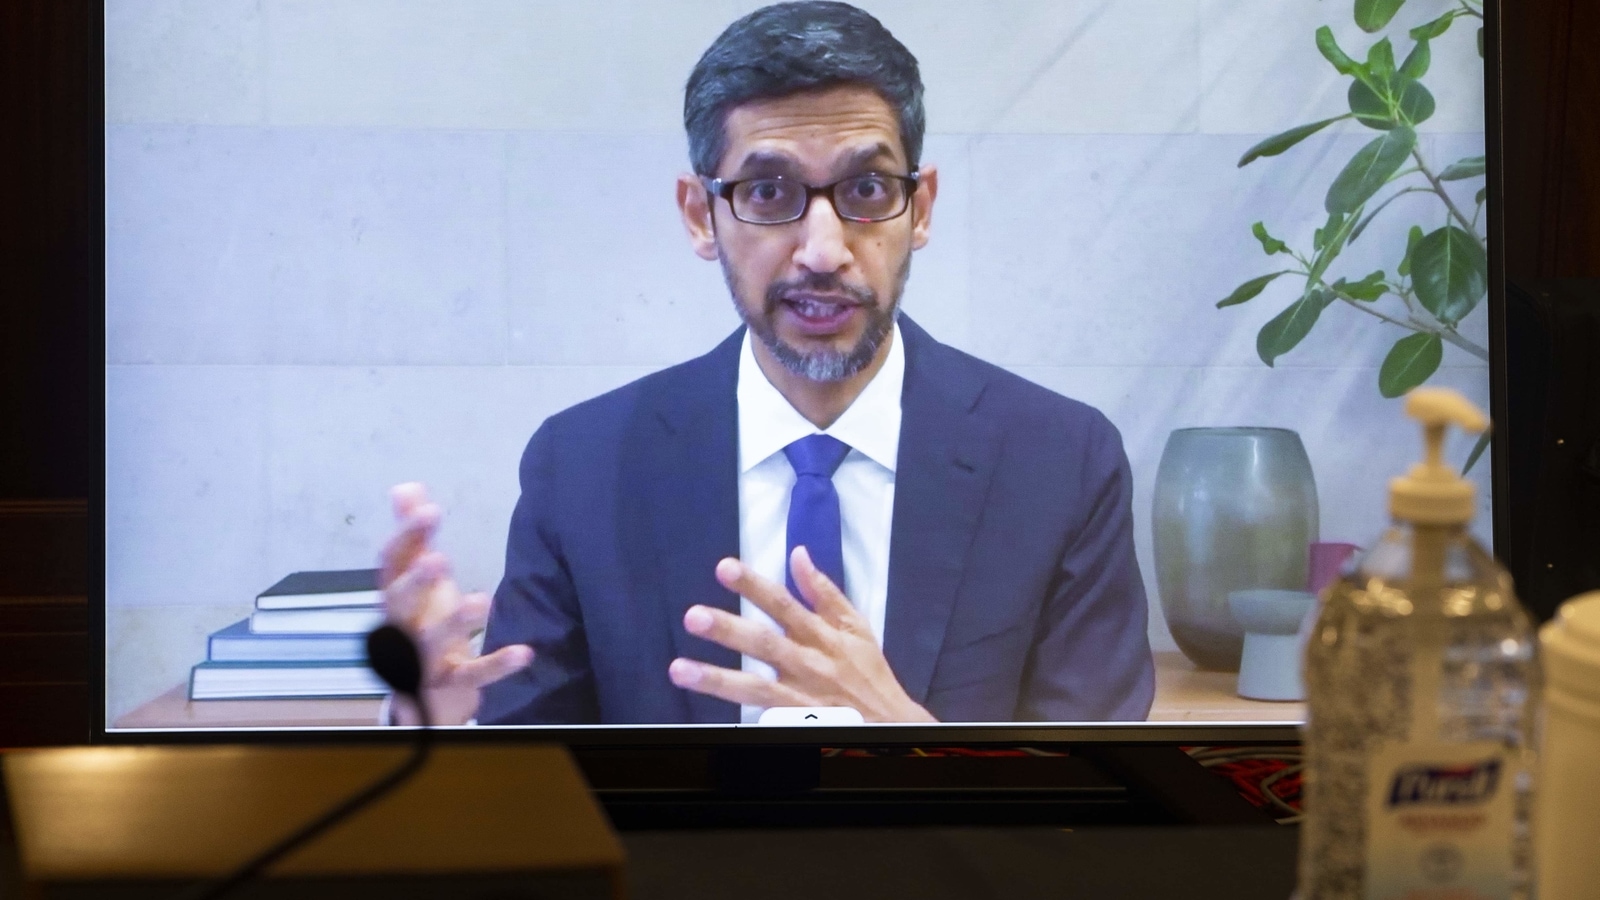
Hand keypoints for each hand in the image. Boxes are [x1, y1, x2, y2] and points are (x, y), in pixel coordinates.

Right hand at [379, 483, 532, 724]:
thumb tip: (405, 487)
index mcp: (395, 595)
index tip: (431, 510)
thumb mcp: (419, 577)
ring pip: (431, 641)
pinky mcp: (451, 684)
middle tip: (438, 559)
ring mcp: (424, 658)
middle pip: (399, 604)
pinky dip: (497, 665)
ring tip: (482, 602)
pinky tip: (525, 652)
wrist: (424, 689)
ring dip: (455, 622)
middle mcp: (401, 626)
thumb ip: (415, 536)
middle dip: (416, 582)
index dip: (407, 537)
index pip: (391, 563)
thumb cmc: (423, 619)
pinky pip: (473, 675)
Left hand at [667, 547, 936, 722]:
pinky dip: (738, 708)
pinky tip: (707, 700)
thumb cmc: (869, 672)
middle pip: (764, 643)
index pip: (782, 604)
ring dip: (715, 678)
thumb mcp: (856, 626)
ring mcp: (799, 695)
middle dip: (728, 630)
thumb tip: (797, 555)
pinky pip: (763, 714)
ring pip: (754, 686)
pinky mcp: (795, 721)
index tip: (724, 568)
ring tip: (679, 669)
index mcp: (821, 634)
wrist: (891, 723)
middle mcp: (807, 662)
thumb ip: (823, 591)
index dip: (753, 586)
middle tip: (693, 616)